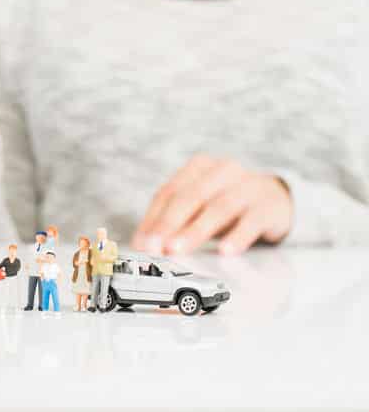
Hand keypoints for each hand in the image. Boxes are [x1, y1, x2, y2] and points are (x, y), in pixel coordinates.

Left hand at [132, 155, 292, 255]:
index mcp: (199, 167)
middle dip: (169, 224)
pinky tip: (225, 251)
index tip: (142, 242)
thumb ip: (175, 221)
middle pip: (190, 197)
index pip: (169, 192)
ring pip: (218, 208)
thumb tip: (146, 244)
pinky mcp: (268, 206)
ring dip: (195, 231)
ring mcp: (248, 187)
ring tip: (178, 249)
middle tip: (155, 247)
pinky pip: (251, 221)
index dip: (153, 218)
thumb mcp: (200, 207)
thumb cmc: (228, 204)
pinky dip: (237, 237)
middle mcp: (222, 171)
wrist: (277, 200)